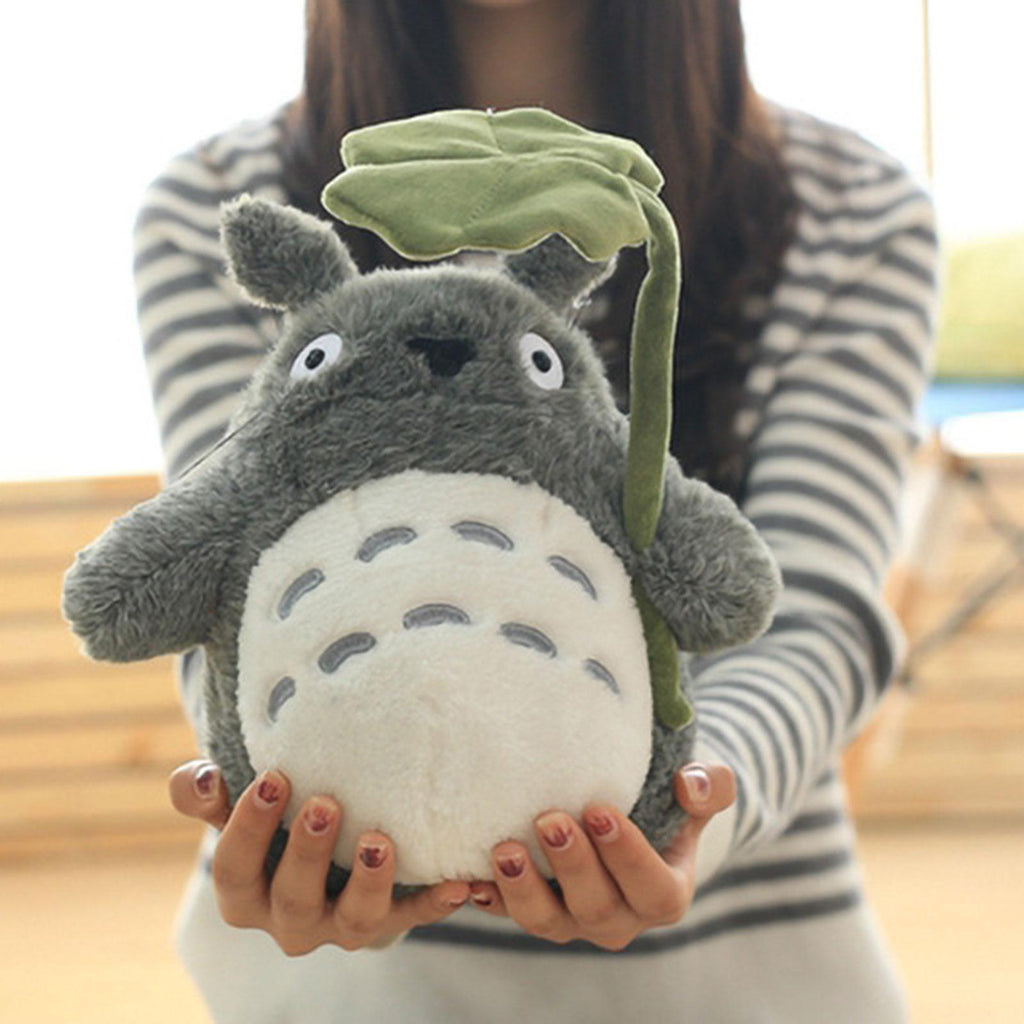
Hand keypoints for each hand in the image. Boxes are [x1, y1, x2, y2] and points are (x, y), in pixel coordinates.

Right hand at [168, 761, 470, 954]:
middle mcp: (289, 919)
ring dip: (369, 883)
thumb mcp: (234, 804)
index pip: (235, 869)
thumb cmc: (272, 818)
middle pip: (292, 899)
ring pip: (354, 921)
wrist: (321, 848)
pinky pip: (413, 917)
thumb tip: (202, 779)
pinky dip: (434, 903)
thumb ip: (202, 791)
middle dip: (308, 854)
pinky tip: (459, 884)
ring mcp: (340, 925)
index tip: (273, 777)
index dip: (249, 828)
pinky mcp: (387, 921)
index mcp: (246, 893)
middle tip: (325, 804)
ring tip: (380, 842)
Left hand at [466, 762, 734, 950]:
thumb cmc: (673, 799)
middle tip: (549, 820)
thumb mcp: (703, 788)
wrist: (640, 817)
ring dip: (522, 890)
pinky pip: (507, 914)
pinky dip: (487, 899)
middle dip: (570, 866)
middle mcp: (620, 917)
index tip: (600, 810)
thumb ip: (710, 785)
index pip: (651, 887)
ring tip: (504, 849)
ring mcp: (574, 920)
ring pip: (547, 922)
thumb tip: (690, 785)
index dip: (626, 854)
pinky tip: (465, 880)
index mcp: (665, 894)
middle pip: (595, 907)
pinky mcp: (536, 910)